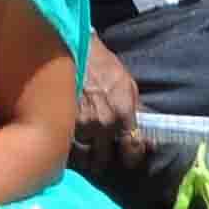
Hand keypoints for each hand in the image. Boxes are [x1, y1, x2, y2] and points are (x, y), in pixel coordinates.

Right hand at [74, 37, 140, 167]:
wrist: (74, 48)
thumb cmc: (103, 65)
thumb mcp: (128, 85)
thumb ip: (137, 113)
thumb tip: (149, 138)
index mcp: (122, 114)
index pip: (132, 149)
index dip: (131, 158)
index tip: (127, 159)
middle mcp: (102, 123)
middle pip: (103, 159)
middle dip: (103, 161)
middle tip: (101, 158)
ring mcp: (79, 123)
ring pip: (82, 156)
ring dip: (83, 157)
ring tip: (83, 154)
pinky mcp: (59, 120)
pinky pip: (65, 146)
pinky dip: (67, 148)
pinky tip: (68, 144)